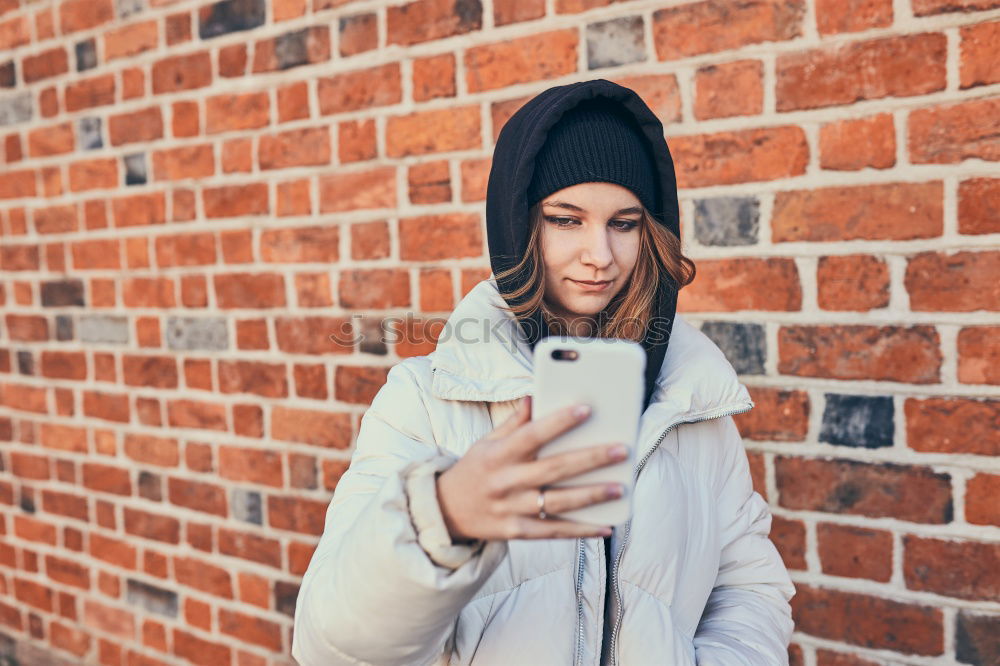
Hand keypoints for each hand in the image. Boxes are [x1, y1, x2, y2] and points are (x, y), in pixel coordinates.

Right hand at [436, 395, 626, 541]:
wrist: (444, 512)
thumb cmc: (474, 471)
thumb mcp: (485, 443)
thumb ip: (513, 423)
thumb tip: (534, 397)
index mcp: (498, 454)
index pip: (531, 435)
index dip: (559, 422)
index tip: (586, 409)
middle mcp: (505, 481)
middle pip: (554, 469)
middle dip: (590, 458)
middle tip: (621, 450)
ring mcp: (511, 509)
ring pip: (558, 503)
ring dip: (592, 495)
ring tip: (620, 486)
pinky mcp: (517, 531)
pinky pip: (553, 532)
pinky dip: (581, 530)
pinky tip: (605, 527)